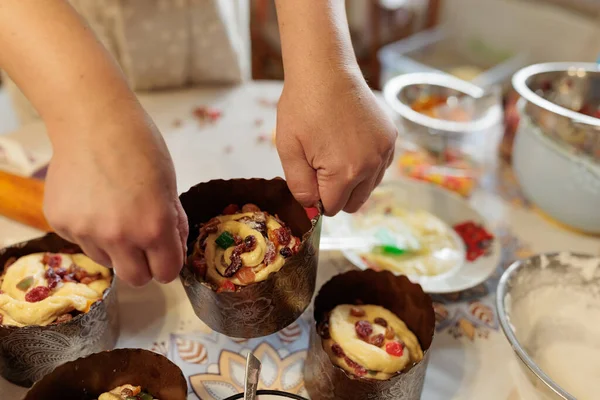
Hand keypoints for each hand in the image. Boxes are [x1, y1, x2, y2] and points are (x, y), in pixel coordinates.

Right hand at [44, 107, 187, 286]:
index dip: (169, 263)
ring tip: (114, 210)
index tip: (165, 255)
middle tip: (142, 244)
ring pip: (108, 261)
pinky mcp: (61, 223)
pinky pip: (82, 242)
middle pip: (136, 279)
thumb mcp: (169, 186)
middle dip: (144, 266)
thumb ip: (173, 223)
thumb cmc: (140, 146)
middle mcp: (119, 236)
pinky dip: (90, 230)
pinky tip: (92, 200)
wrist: (93, 120)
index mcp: (154, 227)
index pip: (167, 272)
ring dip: (115, 247)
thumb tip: (174, 248)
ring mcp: (86, 232)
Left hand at [276, 71, 396, 215]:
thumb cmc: (302, 108)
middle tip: (320, 167)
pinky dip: (366, 165)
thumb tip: (312, 207)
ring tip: (334, 152)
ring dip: (353, 180)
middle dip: (336, 193)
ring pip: (369, 187)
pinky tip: (350, 145)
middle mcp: (370, 166)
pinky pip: (380, 167)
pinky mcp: (390, 138)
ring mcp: (384, 151)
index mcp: (344, 173)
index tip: (310, 178)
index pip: (332, 207)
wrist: (325, 71)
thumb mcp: (289, 150)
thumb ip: (300, 186)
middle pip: (354, 203)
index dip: (318, 198)